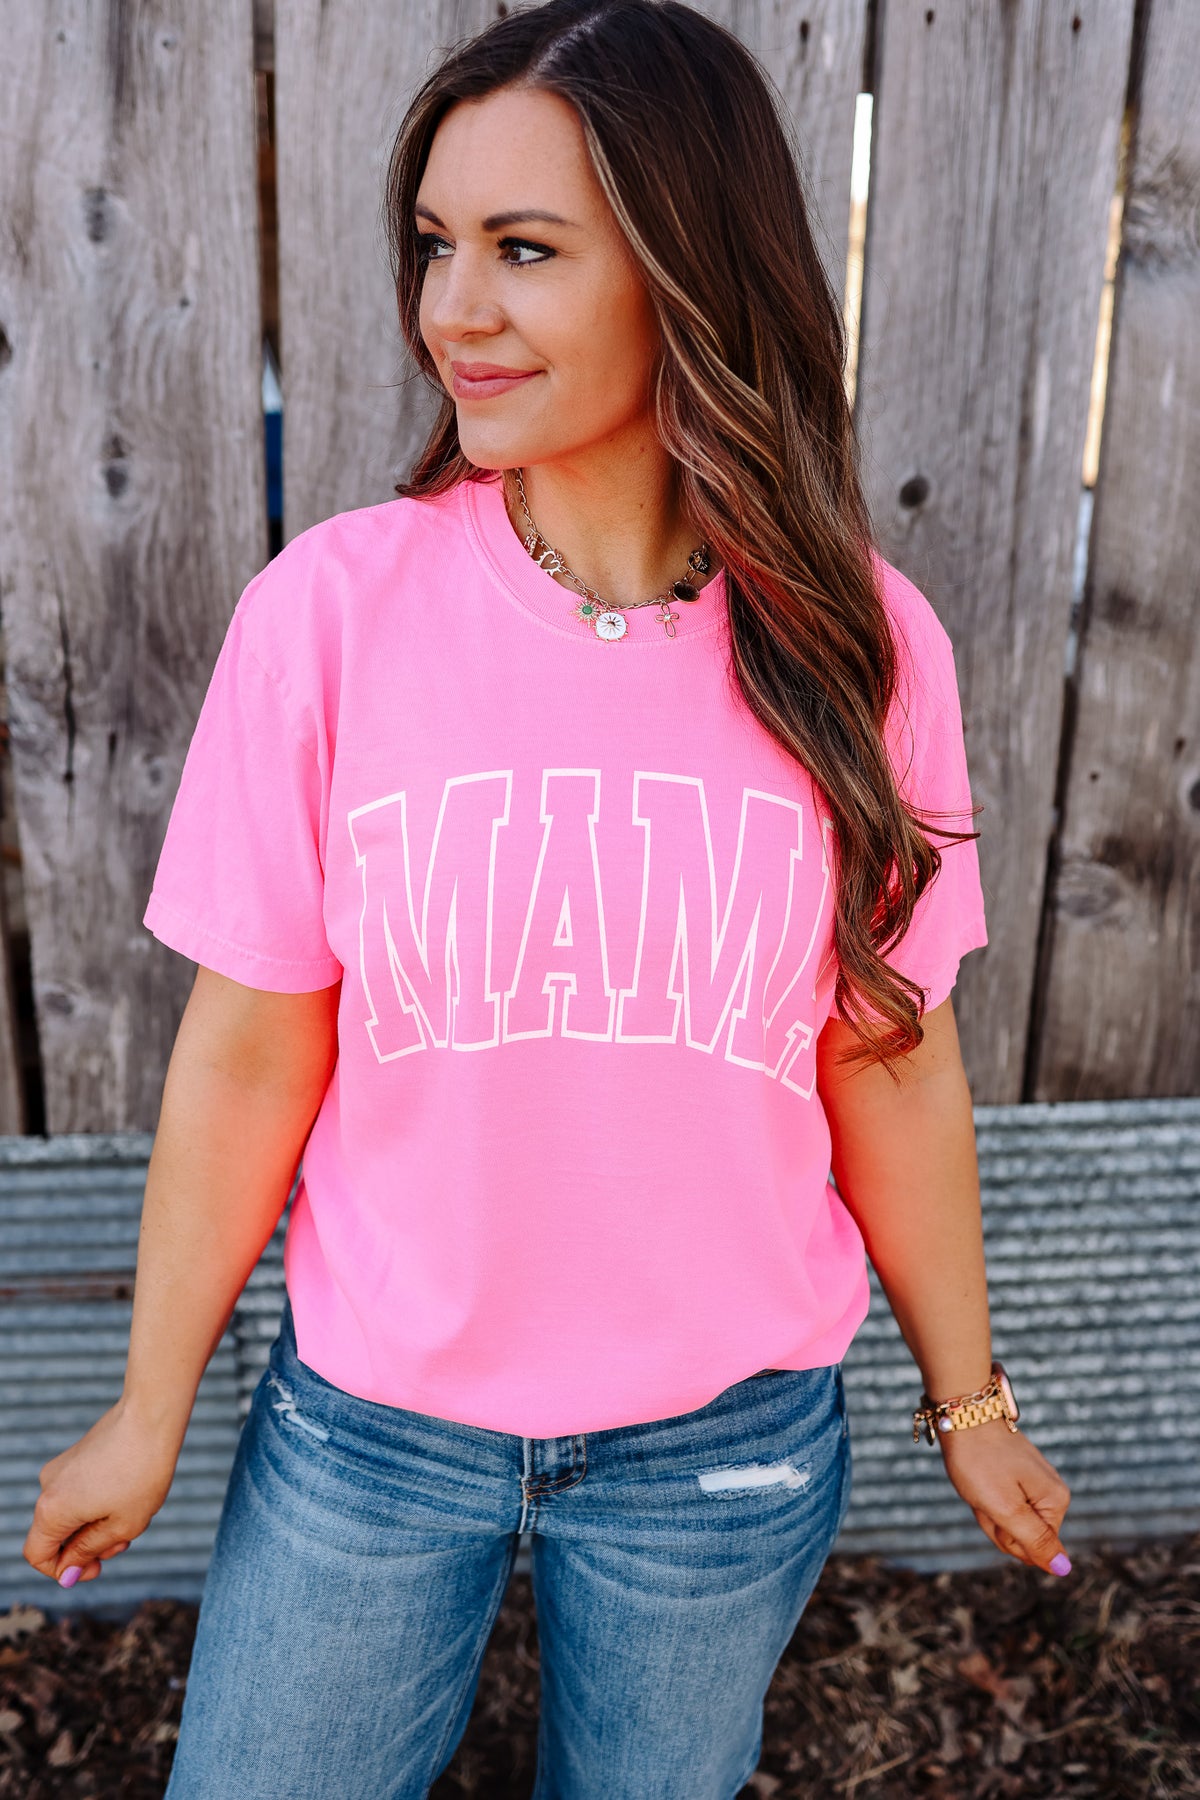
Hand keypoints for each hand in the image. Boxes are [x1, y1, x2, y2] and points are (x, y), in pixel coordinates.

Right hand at [23, 1395, 183, 1588]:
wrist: (151, 1416)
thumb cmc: (142, 1472)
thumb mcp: (122, 1526)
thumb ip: (89, 1552)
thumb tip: (67, 1573)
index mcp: (52, 1510)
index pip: (38, 1555)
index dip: (62, 1570)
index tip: (96, 1568)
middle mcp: (48, 1487)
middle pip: (58, 1535)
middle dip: (90, 1545)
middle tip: (125, 1539)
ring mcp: (60, 1468)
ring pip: (73, 1513)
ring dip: (99, 1524)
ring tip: (134, 1512)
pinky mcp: (75, 1456)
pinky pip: (80, 1492)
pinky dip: (100, 1503)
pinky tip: (130, 1493)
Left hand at [936, 1417, 1072, 1573]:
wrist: (964, 1413)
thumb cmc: (981, 1461)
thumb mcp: (1005, 1509)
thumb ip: (1036, 1541)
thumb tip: (1065, 1570)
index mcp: (1056, 1502)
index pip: (1035, 1550)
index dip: (1007, 1537)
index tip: (995, 1507)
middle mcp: (1051, 1493)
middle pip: (1020, 1535)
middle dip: (995, 1522)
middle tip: (984, 1494)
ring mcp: (1033, 1482)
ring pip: (1006, 1518)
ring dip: (986, 1507)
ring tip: (979, 1482)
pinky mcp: (1016, 1474)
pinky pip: (999, 1500)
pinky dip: (983, 1495)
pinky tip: (977, 1476)